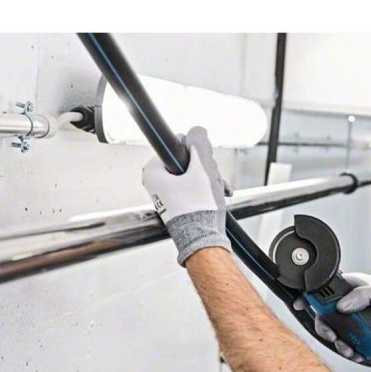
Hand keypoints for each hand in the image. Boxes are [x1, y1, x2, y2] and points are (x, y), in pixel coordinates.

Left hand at [141, 126, 232, 265]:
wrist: (204, 240)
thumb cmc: (199, 209)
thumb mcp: (203, 169)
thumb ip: (199, 144)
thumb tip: (196, 131)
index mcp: (152, 172)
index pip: (177, 144)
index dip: (195, 152)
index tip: (202, 165)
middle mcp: (155, 184)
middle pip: (187, 162)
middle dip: (205, 170)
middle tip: (212, 181)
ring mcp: (166, 196)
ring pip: (193, 176)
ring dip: (209, 181)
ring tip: (217, 192)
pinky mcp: (177, 206)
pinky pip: (193, 190)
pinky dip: (206, 192)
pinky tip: (216, 198)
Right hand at [294, 272, 370, 357]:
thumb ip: (362, 296)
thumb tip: (342, 306)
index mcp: (352, 286)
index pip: (325, 289)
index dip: (310, 296)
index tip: (299, 304)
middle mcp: (351, 302)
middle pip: (326, 316)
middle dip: (327, 329)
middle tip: (333, 337)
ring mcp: (355, 318)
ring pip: (336, 332)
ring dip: (339, 343)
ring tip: (349, 350)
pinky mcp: (362, 332)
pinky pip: (348, 341)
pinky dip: (349, 349)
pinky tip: (356, 353)